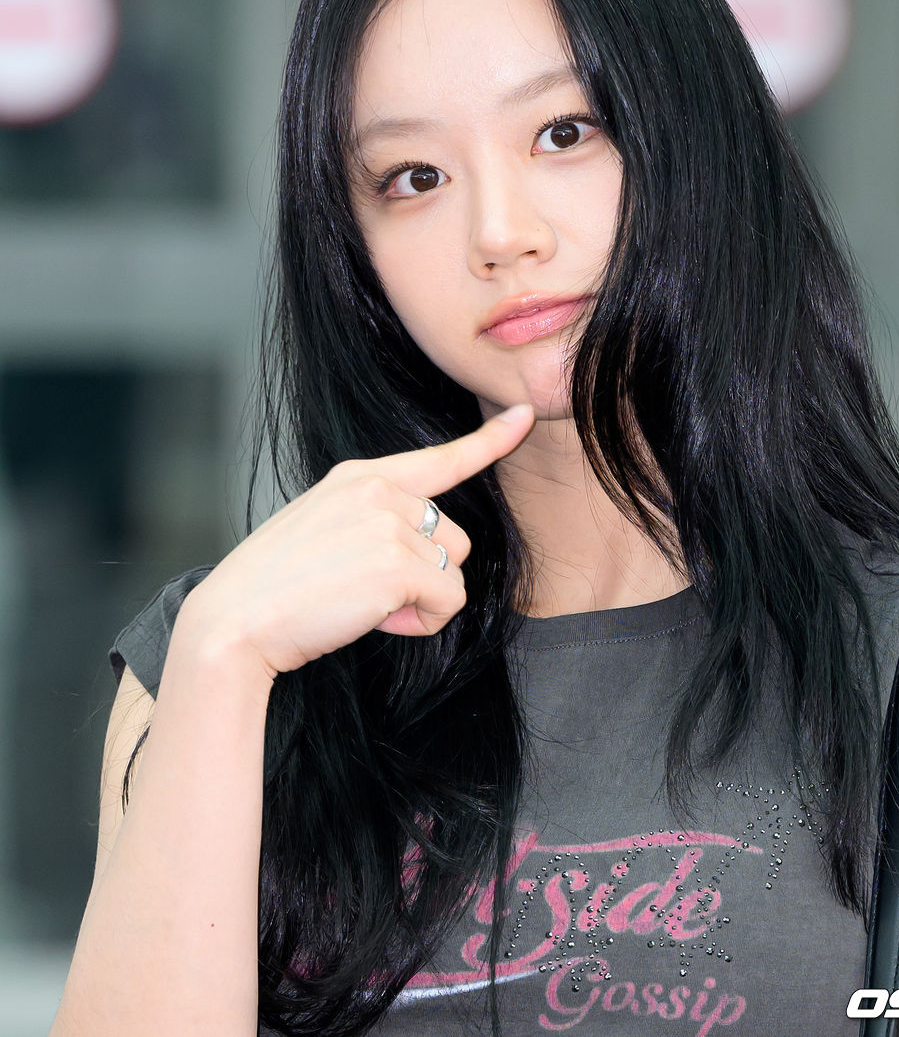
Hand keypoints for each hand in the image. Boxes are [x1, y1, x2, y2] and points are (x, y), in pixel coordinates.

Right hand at [177, 404, 535, 679]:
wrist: (233, 622)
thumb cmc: (274, 588)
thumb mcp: (323, 528)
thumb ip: (373, 520)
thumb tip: (425, 548)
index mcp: (360, 477)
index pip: (439, 458)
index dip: (490, 440)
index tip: (524, 417)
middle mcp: (379, 490)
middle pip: (454, 537)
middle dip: (424, 575)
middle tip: (364, 592)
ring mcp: (389, 522)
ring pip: (455, 570)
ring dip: (421, 601)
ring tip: (362, 605)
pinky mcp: (397, 563)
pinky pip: (447, 602)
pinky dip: (419, 623)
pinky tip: (372, 620)